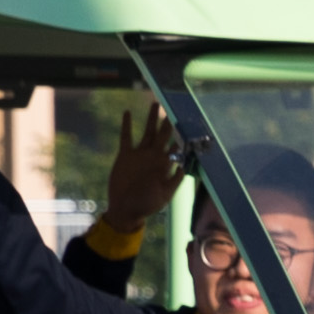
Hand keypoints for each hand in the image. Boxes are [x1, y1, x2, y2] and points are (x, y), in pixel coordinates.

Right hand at [94, 108, 190, 232]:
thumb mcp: (164, 196)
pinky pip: (126, 137)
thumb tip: (183, 167)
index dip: (182, 136)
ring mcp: (140, 155)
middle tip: (174, 106)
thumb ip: (174, 181)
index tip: (189, 123)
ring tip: (155, 104)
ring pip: (147, 132)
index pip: (176, 147)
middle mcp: (153, 157)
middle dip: (169, 122)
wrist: (125, 209)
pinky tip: (128, 113)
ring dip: (152, 119)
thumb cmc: (147, 205)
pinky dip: (127, 125)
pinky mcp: (125, 155)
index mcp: (165, 165)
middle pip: (163, 135)